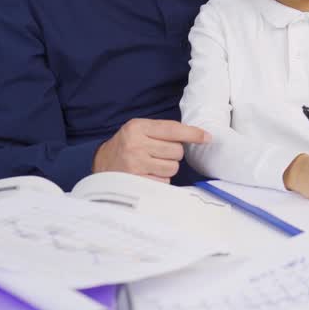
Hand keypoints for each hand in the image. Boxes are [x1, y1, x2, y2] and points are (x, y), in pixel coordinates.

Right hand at [92, 118, 209, 182]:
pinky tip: (148, 174)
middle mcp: (136, 144)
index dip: (193, 133)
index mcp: (138, 128)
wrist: (101, 164)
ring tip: (152, 164)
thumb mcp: (139, 131)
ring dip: (168, 167)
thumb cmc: (126, 146)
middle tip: (159, 153)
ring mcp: (136, 164)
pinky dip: (160, 179)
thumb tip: (196, 136)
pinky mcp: (137, 182)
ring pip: (173, 167)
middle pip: (177, 151)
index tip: (207, 137)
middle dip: (173, 154)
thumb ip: (162, 131)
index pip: (172, 129)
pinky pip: (164, 181)